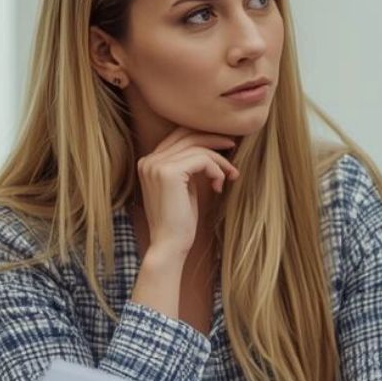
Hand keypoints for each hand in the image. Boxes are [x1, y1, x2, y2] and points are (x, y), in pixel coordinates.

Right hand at [135, 128, 239, 259]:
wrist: (169, 245)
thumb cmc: (179, 221)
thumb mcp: (184, 187)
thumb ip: (187, 167)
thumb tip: (209, 150)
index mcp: (149, 163)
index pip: (177, 136)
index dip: (202, 136)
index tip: (223, 146)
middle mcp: (149, 160)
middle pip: (187, 135)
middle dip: (213, 139)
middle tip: (232, 146)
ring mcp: (156, 165)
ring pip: (198, 148)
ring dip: (219, 161)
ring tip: (231, 176)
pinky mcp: (169, 172)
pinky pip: (202, 159)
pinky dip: (216, 170)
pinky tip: (218, 187)